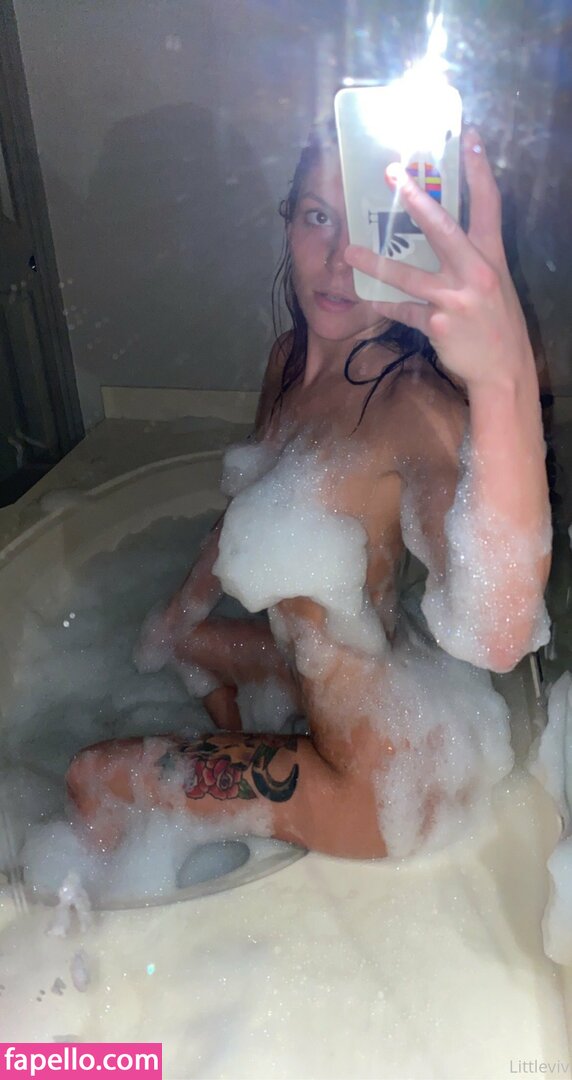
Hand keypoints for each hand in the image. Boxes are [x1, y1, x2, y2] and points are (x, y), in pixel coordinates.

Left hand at [345, 130, 534, 390]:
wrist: (503, 369)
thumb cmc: (496, 322)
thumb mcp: (494, 283)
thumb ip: (471, 257)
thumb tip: (440, 233)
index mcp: (492, 256)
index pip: (488, 204)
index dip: (479, 169)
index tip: (470, 137)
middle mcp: (476, 271)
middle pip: (442, 227)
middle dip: (416, 199)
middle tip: (392, 174)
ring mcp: (456, 298)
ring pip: (408, 275)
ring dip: (375, 263)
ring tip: (349, 251)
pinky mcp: (438, 324)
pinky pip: (403, 310)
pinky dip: (385, 305)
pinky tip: (369, 299)